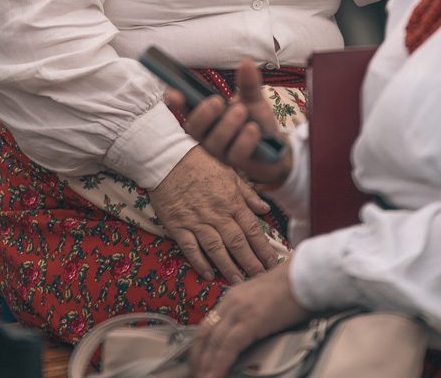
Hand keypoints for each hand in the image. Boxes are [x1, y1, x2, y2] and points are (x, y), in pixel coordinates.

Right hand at [149, 146, 277, 282]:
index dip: (263, 248)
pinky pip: (191, 248)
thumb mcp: (229, 171)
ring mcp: (196, 220)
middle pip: (237, 243)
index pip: (252, 229)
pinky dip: (200, 262)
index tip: (272, 263)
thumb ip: (247, 193)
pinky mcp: (178, 225)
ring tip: (238, 283)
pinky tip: (209, 274)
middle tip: (260, 278)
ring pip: (216, 249)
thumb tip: (264, 209)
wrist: (168, 157)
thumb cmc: (201, 161)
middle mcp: (216, 213)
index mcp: (231, 200)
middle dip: (251, 263)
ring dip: (228, 268)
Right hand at [168, 59, 289, 188]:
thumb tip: (247, 61)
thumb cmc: (256, 122)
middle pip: (194, 129)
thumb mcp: (252, 99)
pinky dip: (245, 140)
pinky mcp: (236, 164)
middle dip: (204, 114)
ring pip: (214, 143)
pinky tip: (254, 130)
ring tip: (242, 111)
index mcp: (207, 118)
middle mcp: (208, 136)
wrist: (277, 149)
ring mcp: (220, 153)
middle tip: (218, 101)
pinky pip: (236, 154)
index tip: (173, 91)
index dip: (177, 102)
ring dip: (227, 125)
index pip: (187, 110)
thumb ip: (248, 84)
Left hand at [190, 265, 307, 377]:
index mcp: (232, 298)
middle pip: (204, 336)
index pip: (207, 326)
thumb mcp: (263, 301)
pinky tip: (214, 377)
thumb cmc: (292, 289)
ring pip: (213, 343)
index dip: (199, 348)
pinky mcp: (250, 320)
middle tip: (196, 375)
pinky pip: (228, 347)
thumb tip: (247, 337)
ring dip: (205, 366)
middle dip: (198, 359)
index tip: (198, 363)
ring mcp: (239, 310)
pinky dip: (218, 365)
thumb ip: (250, 316)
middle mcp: (230, 303)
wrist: (305, 274)